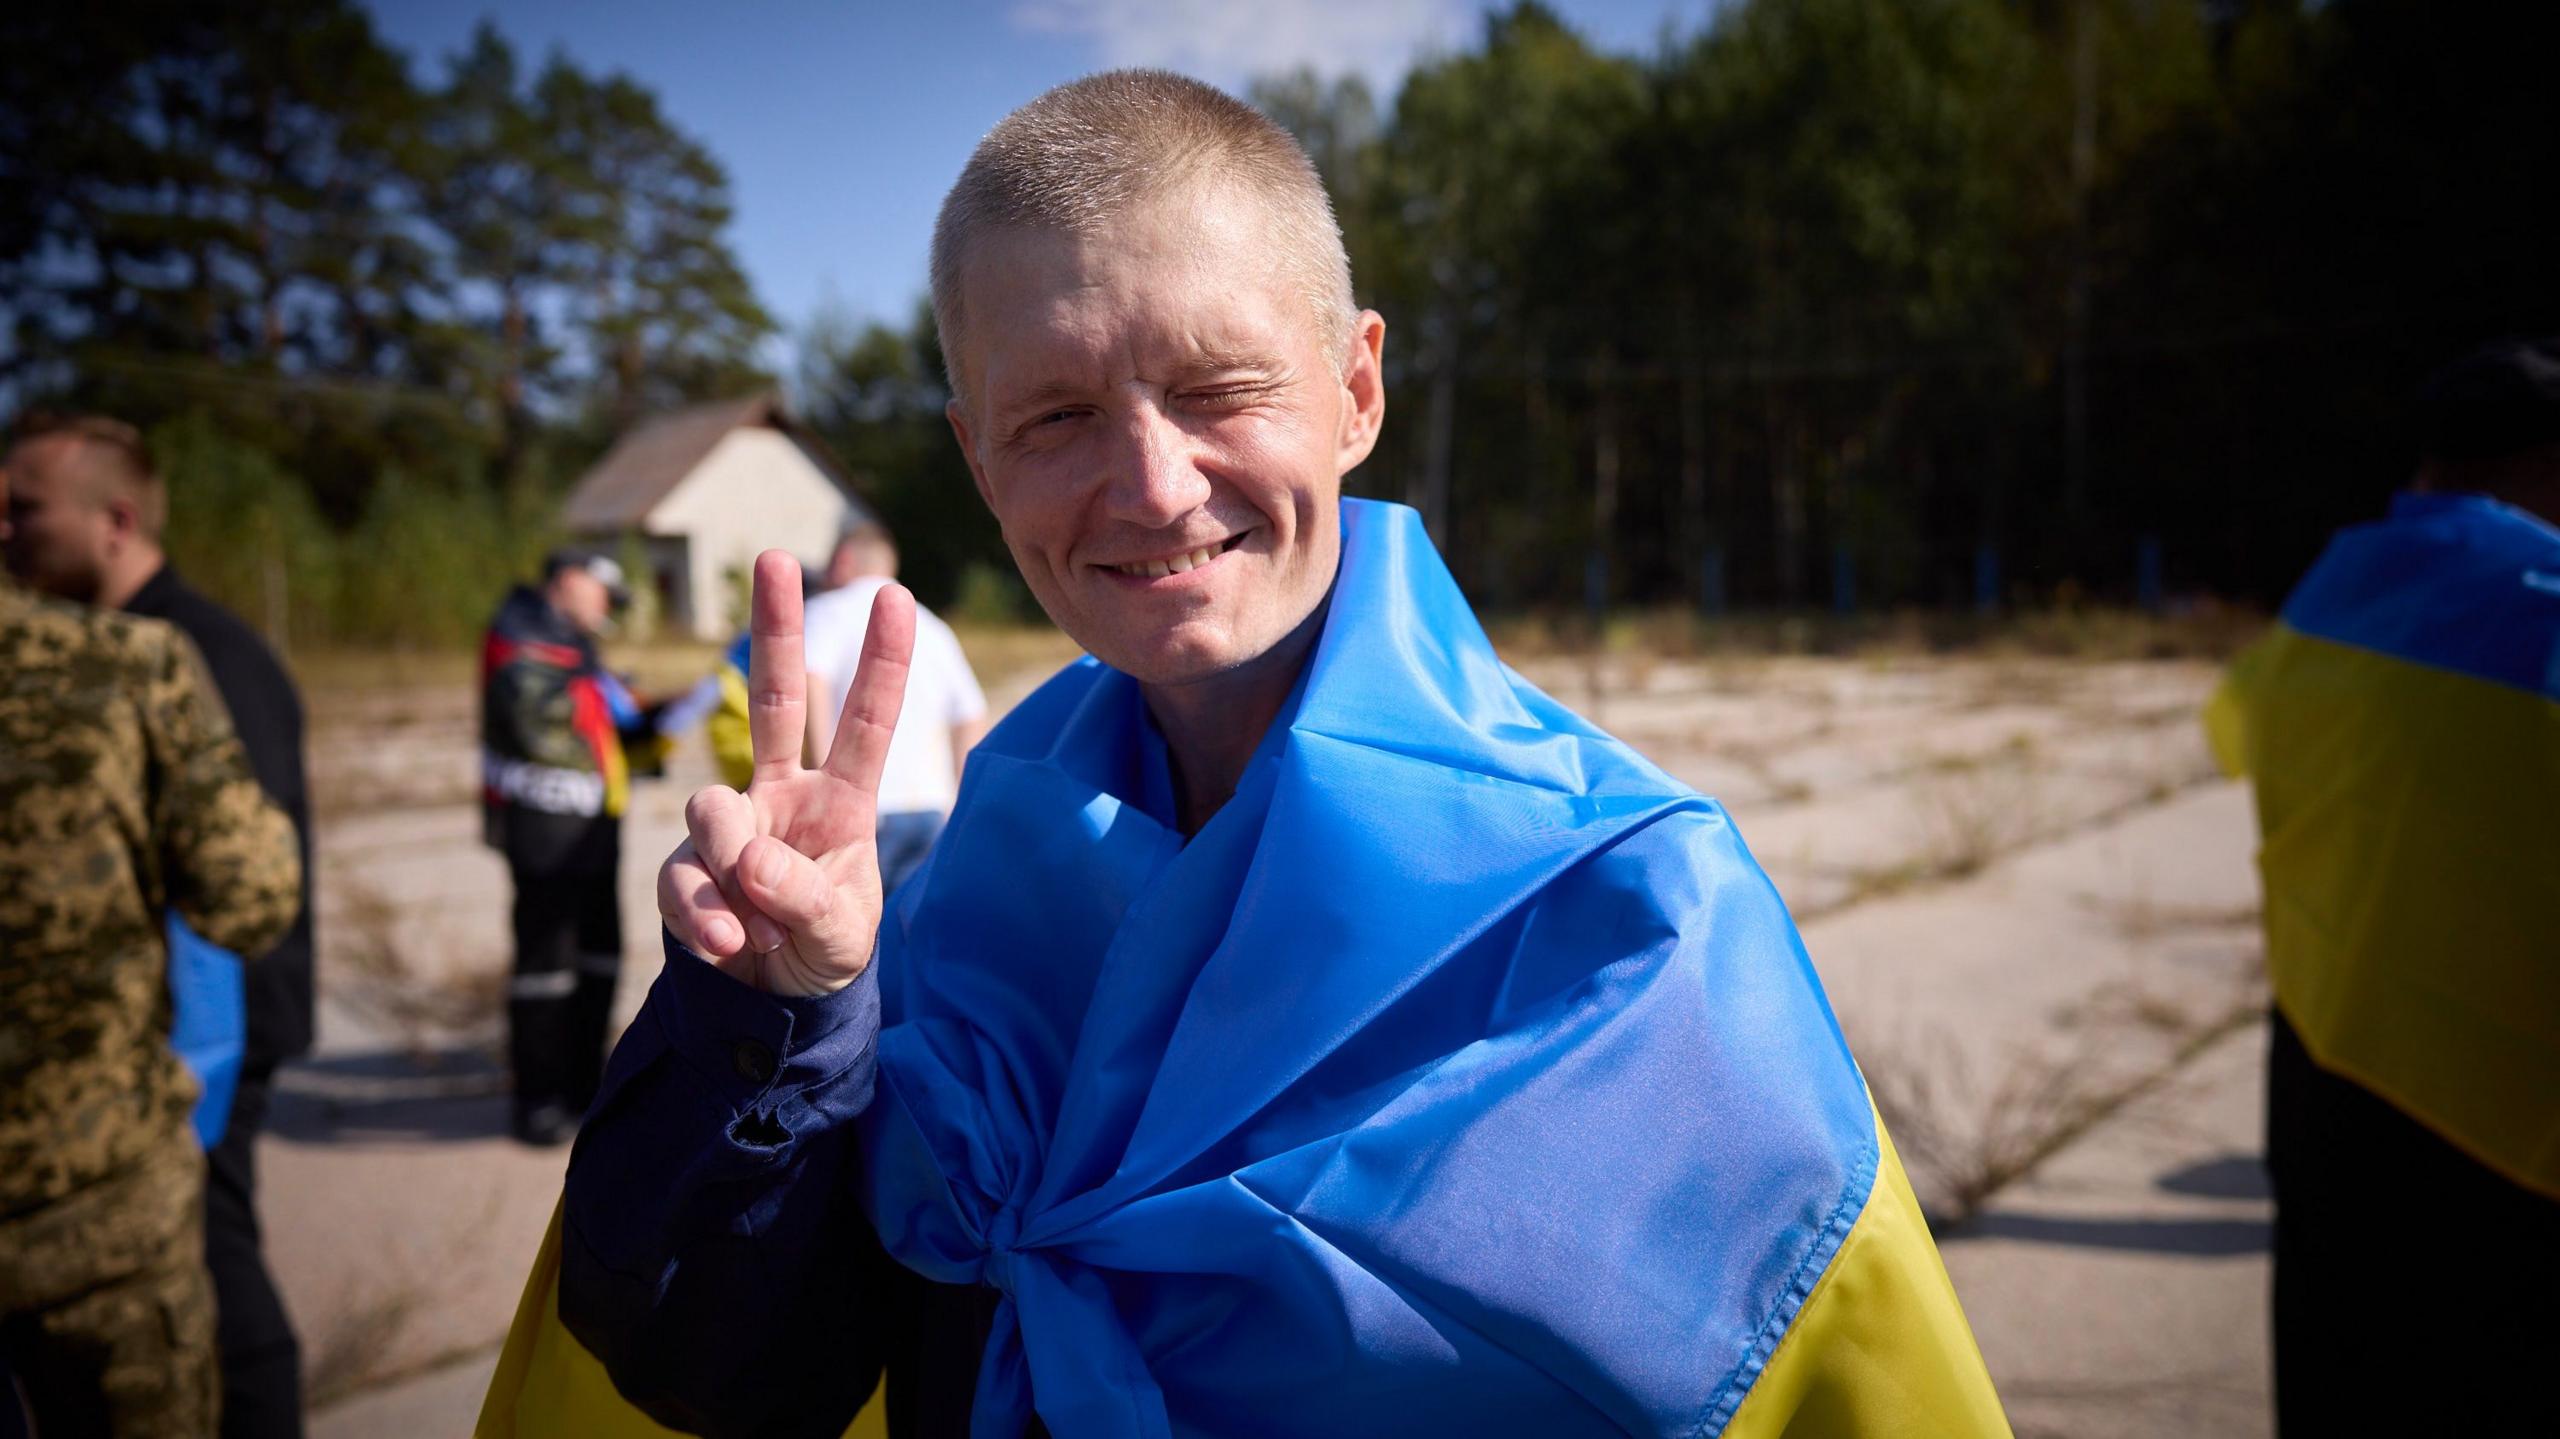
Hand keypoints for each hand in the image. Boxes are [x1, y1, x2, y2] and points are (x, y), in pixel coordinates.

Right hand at [657, 552, 913, 994]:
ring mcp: (728, 826)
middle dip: (774, 627)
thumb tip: (747, 858)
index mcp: (842, 801)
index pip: (865, 724)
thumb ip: (805, 897)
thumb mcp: (841, 933)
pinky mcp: (685, 868)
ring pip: (713, 811)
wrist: (773, 1008)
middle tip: (775, 556)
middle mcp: (782, 796)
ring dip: (736, 876)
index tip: (896, 594)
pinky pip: (682, 879)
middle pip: (773, 699)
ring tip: (761, 932)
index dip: (881, 664)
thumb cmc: (824, 952)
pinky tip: (731, 948)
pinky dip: (704, 919)